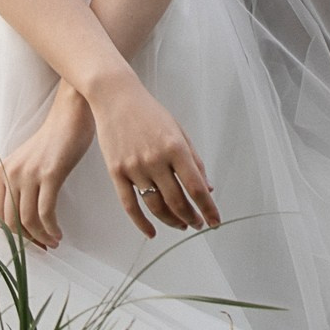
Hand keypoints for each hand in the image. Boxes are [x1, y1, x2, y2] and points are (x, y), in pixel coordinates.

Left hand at [0, 86, 97, 250]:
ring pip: (27, 220)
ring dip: (41, 237)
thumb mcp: (30, 162)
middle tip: (43, 247)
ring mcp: (29, 174)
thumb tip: (27, 218)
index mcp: (4, 171)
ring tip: (54, 242)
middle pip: (11, 221)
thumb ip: (23, 184)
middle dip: (27, 241)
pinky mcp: (50, 174)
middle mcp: (12, 173)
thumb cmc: (56, 139)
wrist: (71, 114)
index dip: (13, 235)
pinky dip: (51, 228)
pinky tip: (58, 233)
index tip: (29, 243)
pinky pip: (45, 212)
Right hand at [90, 74, 220, 239]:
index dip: (207, 208)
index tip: (215, 221)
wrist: (115, 96)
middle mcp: (155, 159)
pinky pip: (130, 205)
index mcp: (175, 147)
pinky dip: (142, 223)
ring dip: (171, 220)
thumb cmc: (149, 112)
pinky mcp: (116, 172)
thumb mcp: (178, 131)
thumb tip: (206, 188)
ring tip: (181, 225)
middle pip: (177, 201)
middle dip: (191, 217)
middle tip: (198, 224)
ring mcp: (134, 167)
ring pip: (155, 206)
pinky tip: (152, 232)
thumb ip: (194, 160)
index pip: (196, 187)